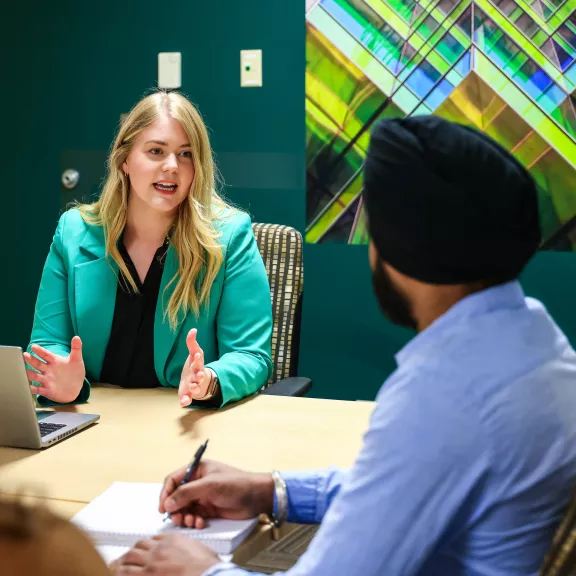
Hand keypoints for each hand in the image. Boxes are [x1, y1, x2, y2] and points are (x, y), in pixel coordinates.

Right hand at [23, 336, 84, 402]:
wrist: (76, 388)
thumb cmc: (75, 372)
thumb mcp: (77, 360)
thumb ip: (76, 349)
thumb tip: (77, 337)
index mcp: (54, 361)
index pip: (46, 355)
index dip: (40, 351)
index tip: (34, 346)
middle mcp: (48, 370)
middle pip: (37, 364)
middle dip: (31, 360)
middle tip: (24, 355)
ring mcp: (46, 380)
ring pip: (34, 376)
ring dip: (28, 373)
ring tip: (23, 370)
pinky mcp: (46, 390)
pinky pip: (37, 390)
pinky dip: (32, 389)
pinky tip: (27, 387)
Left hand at [111, 534, 218, 575]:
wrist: (207, 575)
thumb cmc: (207, 567)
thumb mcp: (199, 550)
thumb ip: (189, 549)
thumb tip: (190, 554)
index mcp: (173, 540)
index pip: (155, 538)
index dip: (148, 544)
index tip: (145, 548)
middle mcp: (159, 549)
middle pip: (139, 546)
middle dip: (131, 551)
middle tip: (125, 556)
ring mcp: (151, 563)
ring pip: (129, 558)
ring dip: (120, 562)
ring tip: (114, 565)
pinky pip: (127, 573)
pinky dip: (121, 573)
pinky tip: (117, 574)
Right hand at [159, 459, 273, 528]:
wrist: (256, 497)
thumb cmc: (236, 484)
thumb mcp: (209, 486)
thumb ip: (186, 493)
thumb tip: (167, 503)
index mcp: (197, 469)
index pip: (174, 480)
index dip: (166, 493)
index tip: (163, 508)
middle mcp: (198, 482)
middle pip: (177, 496)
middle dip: (175, 509)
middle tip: (177, 519)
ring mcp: (203, 496)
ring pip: (184, 508)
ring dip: (184, 516)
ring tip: (190, 521)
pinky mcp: (209, 509)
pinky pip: (194, 516)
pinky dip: (194, 521)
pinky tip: (200, 523)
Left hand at [178, 329, 212, 406]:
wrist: (197, 382)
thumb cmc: (195, 367)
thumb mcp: (194, 354)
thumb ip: (192, 342)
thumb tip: (193, 329)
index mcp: (198, 366)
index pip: (199, 361)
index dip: (197, 359)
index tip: (196, 354)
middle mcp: (197, 377)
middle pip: (199, 376)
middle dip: (199, 376)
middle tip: (199, 375)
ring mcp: (193, 386)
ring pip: (195, 388)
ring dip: (194, 388)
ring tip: (192, 388)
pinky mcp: (188, 394)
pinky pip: (188, 399)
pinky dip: (186, 401)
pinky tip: (182, 403)